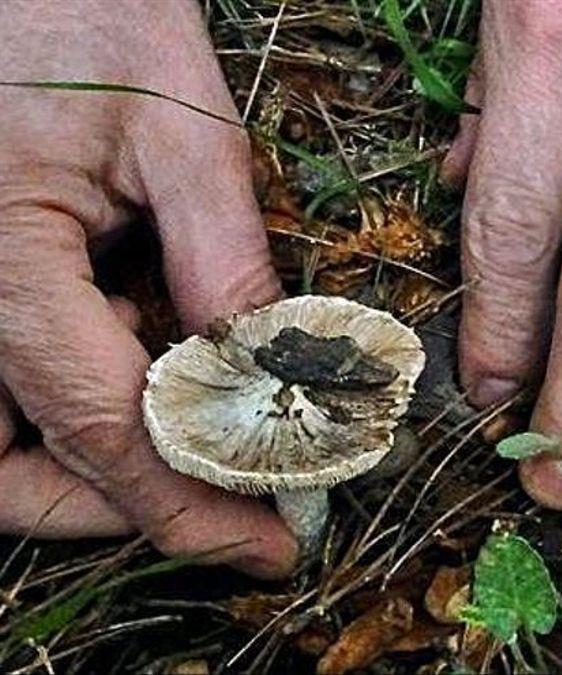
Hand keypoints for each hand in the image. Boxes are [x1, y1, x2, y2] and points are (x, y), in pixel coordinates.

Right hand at [0, 0, 295, 576]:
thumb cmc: (83, 21)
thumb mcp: (180, 128)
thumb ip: (223, 256)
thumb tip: (268, 372)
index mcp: (2, 254)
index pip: (101, 424)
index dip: (189, 502)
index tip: (266, 543)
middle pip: (7, 470)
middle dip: (117, 505)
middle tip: (229, 502)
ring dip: (84, 470)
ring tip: (194, 443)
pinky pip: (1, 388)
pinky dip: (66, 415)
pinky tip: (145, 374)